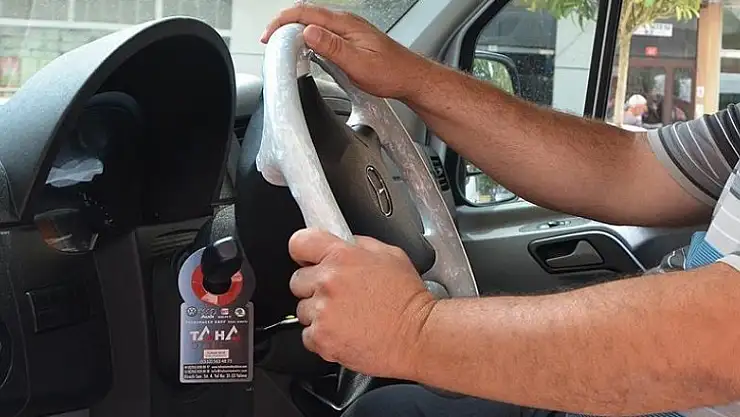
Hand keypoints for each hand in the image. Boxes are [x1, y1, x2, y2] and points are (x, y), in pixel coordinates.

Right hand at [261, 4, 430, 99]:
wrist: (410, 78)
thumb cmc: (391, 72)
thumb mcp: (358, 63)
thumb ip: (332, 47)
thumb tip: (308, 32)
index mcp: (345, 24)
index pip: (306, 13)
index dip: (283, 22)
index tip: (269, 35)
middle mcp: (346, 23)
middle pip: (307, 14)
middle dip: (284, 24)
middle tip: (270, 41)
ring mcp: (349, 30)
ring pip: (314, 23)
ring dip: (295, 31)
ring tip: (281, 44)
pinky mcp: (350, 40)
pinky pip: (323, 32)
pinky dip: (307, 37)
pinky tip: (305, 48)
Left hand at [288, 228, 435, 378]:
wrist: (419, 336)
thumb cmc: (409, 299)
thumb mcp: (391, 255)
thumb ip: (360, 245)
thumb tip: (343, 244)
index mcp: (342, 256)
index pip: (300, 242)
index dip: (304, 252)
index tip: (309, 259)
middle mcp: (328, 282)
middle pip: (297, 280)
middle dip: (314, 286)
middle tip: (338, 294)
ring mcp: (323, 311)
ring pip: (302, 309)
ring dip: (318, 313)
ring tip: (346, 316)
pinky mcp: (322, 338)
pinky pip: (308, 335)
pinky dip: (322, 336)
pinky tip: (344, 331)